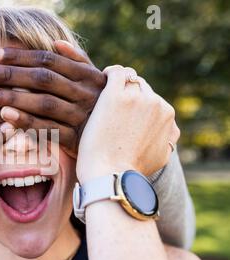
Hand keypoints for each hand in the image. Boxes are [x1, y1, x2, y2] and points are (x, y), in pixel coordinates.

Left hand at [0, 42, 105, 157]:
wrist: (119, 146)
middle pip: (42, 78)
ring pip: (43, 102)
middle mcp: (86, 93)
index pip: (48, 60)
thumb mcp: (95, 84)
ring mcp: (82, 116)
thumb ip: (78, 63)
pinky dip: (26, 122)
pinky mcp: (77, 139)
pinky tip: (5, 117)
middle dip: (9, 73)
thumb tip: (57, 43)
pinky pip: (48, 129)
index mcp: (87, 76)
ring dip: (13, 97)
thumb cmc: (99, 110)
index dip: (19, 56)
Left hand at [77, 65, 179, 182]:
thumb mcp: (160, 158)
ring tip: (106, 89)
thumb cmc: (128, 172)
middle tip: (113, 102)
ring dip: (119, 84)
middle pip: (142, 89)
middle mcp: (157, 106)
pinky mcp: (116, 95)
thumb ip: (165, 141)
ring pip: (130, 80)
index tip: (125, 110)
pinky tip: (102, 77)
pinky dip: (109, 73)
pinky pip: (116, 73)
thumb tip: (166, 137)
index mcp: (168, 119)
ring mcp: (137, 99)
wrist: (111, 175)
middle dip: (129, 94)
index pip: (154, 103)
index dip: (138, 105)